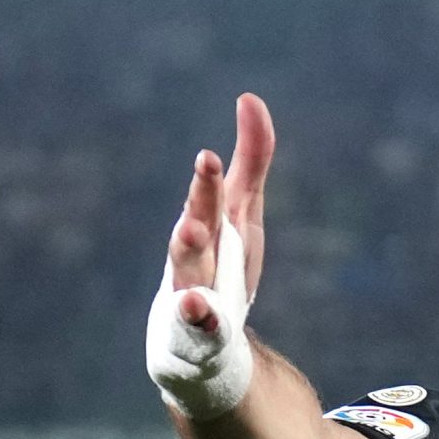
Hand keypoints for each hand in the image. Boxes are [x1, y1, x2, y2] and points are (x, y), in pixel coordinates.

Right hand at [149, 93, 275, 418]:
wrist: (200, 339)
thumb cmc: (221, 261)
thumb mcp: (242, 211)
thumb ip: (251, 158)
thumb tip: (251, 99)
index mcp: (206, 227)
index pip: (208, 198)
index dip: (207, 179)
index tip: (209, 155)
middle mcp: (194, 258)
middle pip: (194, 228)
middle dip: (197, 203)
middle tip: (201, 174)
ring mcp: (193, 296)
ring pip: (187, 274)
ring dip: (187, 253)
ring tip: (189, 231)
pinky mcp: (201, 335)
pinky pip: (199, 328)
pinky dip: (197, 318)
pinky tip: (196, 310)